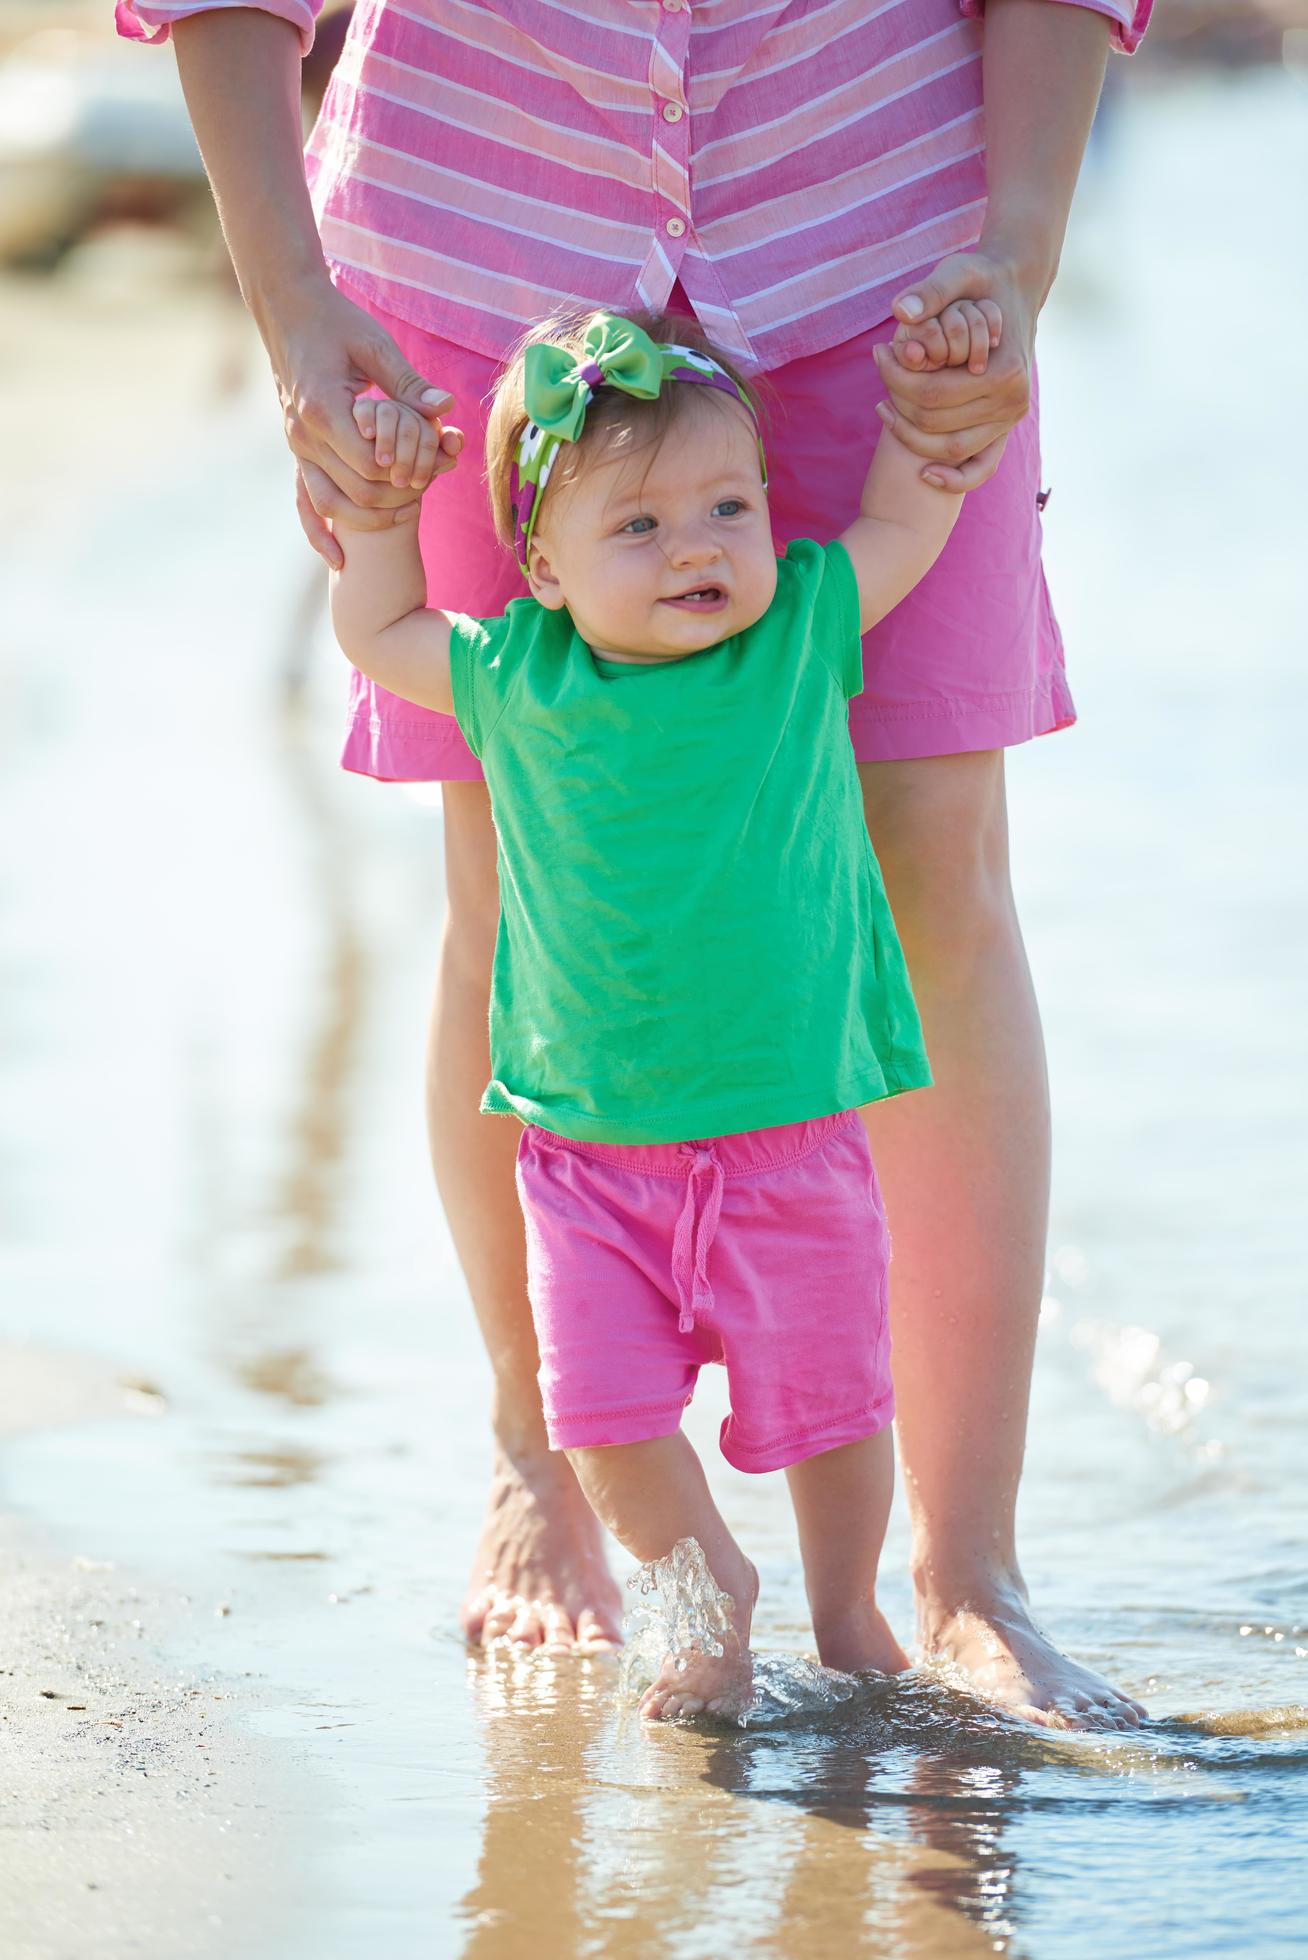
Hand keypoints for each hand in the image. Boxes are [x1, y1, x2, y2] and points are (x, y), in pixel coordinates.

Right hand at [265, 276, 459, 567]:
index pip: (371, 465)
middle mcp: (303, 435)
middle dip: (397, 498)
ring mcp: (296, 447)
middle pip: (356, 491)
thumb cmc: (337, 322)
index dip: (405, 474)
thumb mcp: (376, 346)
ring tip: (406, 514)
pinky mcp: (296, 451)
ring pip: (330, 505)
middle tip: (430, 488)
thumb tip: (446, 409)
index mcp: (323, 409)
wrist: (289, 310)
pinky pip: (303, 501)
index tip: (434, 464)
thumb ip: (409, 384)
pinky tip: (338, 560)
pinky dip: (318, 533)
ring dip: (369, 518)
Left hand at [872, 251, 1037, 491]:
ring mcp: (1010, 420)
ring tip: (884, 405)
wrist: (1016, 289)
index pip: (933, 392)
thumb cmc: (983, 280)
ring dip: (910, 436)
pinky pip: (980, 469)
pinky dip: (953, 479)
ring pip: (950, 450)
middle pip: (937, 423)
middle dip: (898, 403)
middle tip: (879, 370)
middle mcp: (1013, 401)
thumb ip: (930, 291)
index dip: (895, 378)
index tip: (878, 352)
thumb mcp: (958, 271)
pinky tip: (923, 473)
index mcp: (1006, 369)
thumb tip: (901, 313)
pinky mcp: (1004, 431)